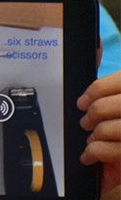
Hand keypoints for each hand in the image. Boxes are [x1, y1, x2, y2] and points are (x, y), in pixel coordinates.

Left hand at [79, 69, 120, 193]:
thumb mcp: (116, 100)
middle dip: (91, 116)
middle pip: (104, 107)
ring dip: (94, 136)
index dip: (95, 91)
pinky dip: (94, 152)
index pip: (119, 82)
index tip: (83, 102)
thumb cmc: (120, 133)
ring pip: (104, 129)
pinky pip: (107, 150)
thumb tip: (96, 45)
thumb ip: (109, 84)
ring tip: (94, 139)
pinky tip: (92, 155)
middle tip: (87, 123)